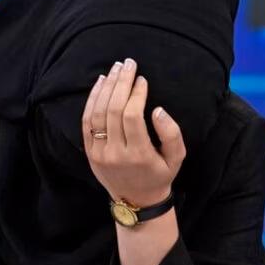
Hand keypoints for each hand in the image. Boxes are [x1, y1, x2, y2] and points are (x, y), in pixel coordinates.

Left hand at [81, 58, 185, 206]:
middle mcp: (115, 153)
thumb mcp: (177, 158)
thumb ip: (172, 134)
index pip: (132, 116)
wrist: (136, 200)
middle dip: (120, 83)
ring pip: (97, 113)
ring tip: (115, 69)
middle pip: (112, 110)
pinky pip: (86, 122)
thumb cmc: (160, 175)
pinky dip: (92, 100)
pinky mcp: (89, 152)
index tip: (142, 79)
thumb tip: (158, 109)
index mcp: (138, 155)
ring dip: (105, 87)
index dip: (136, 94)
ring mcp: (99, 153)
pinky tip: (100, 83)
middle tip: (128, 64)